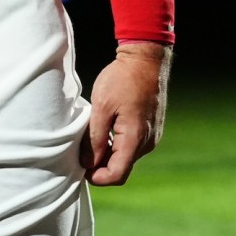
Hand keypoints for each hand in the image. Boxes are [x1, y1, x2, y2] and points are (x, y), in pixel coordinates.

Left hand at [84, 43, 171, 185]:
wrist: (146, 58)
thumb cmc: (122, 79)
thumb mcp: (101, 108)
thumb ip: (95, 139)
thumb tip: (88, 163)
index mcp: (135, 138)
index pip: (117, 175)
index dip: (97, 177)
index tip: (82, 167)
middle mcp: (148, 141)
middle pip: (122, 167)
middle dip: (101, 165)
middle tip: (83, 149)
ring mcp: (153, 135)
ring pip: (127, 157)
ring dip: (109, 153)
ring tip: (94, 135)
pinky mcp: (152, 128)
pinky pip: (134, 145)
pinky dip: (119, 144)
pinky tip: (108, 127)